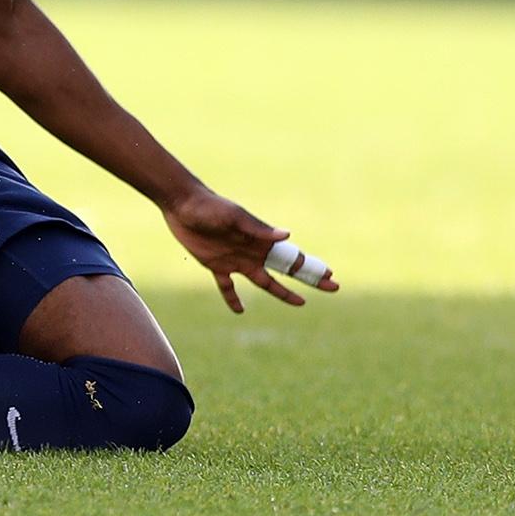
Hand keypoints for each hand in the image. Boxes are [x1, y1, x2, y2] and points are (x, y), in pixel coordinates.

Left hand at [162, 186, 339, 312]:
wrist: (182, 204)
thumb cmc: (211, 207)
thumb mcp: (235, 216)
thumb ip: (258, 229)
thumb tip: (288, 235)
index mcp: (261, 240)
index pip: (292, 257)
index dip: (311, 267)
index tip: (330, 276)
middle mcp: (252, 251)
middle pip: (286, 271)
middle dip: (308, 280)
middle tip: (332, 287)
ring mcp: (235, 260)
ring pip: (264, 282)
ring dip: (282, 292)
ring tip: (300, 303)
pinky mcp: (215, 265)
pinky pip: (227, 287)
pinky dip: (233, 298)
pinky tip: (240, 311)